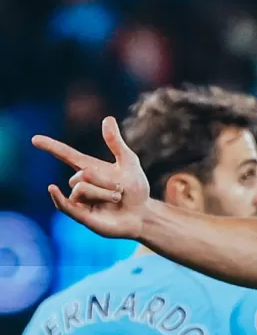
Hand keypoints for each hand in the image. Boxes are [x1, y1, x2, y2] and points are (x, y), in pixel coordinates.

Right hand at [32, 116, 150, 239]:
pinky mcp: (80, 215)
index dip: (51, 146)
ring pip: (81, 189)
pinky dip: (58, 198)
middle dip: (106, 180)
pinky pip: (66, 205)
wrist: (143, 214)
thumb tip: (107, 118)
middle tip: (121, 190)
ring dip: (105, 193)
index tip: (35, 139)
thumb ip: (116, 143)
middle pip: (83, 175)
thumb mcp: (129, 162)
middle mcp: (80, 183)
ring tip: (117, 199)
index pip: (66, 155)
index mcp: (89, 168)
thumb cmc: (136, 189)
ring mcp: (79, 200)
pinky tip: (52, 189)